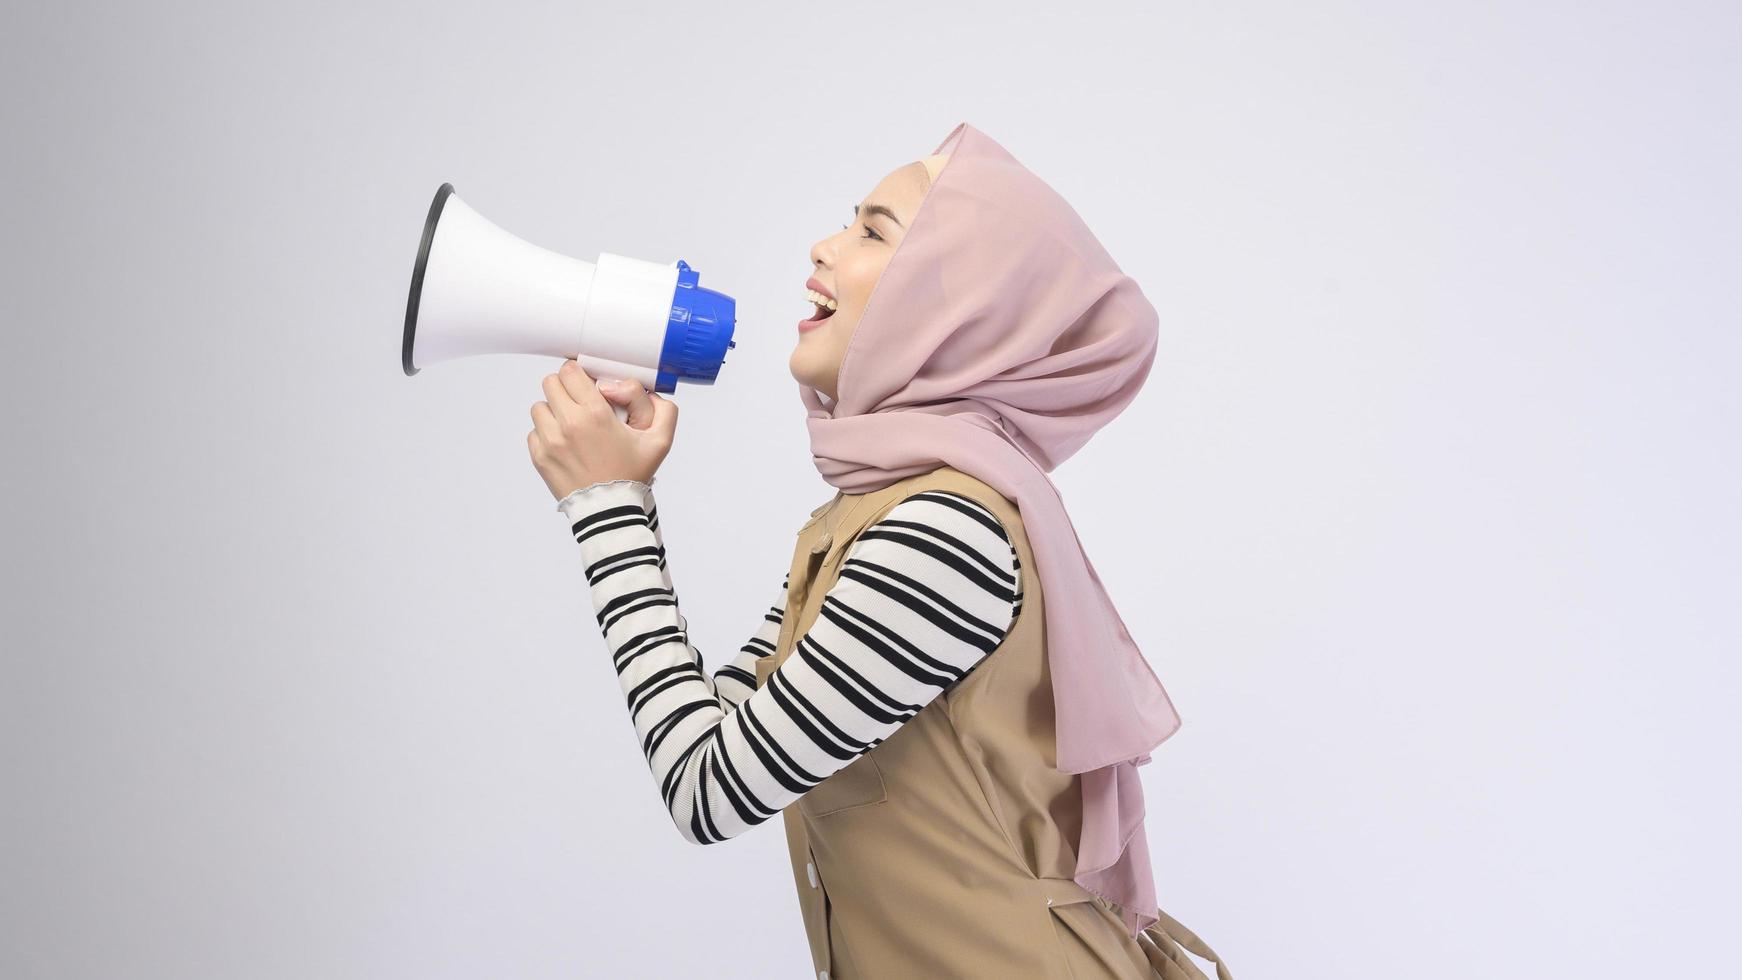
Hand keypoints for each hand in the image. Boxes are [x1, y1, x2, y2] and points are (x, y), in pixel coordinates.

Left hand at [528, 360, 677, 500]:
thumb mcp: (660, 442)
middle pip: (550, 382)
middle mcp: (568, 424)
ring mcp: (550, 441)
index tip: (587, 385)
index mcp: (595, 414)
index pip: (570, 371)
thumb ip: (664, 411)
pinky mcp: (540, 456)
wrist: (610, 511)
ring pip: (539, 406)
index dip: (579, 374)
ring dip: (553, 411)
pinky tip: (564, 444)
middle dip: (565, 388)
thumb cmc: (632, 475)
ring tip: (571, 425)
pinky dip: (546, 433)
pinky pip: (534, 431)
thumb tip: (650, 392)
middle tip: (579, 402)